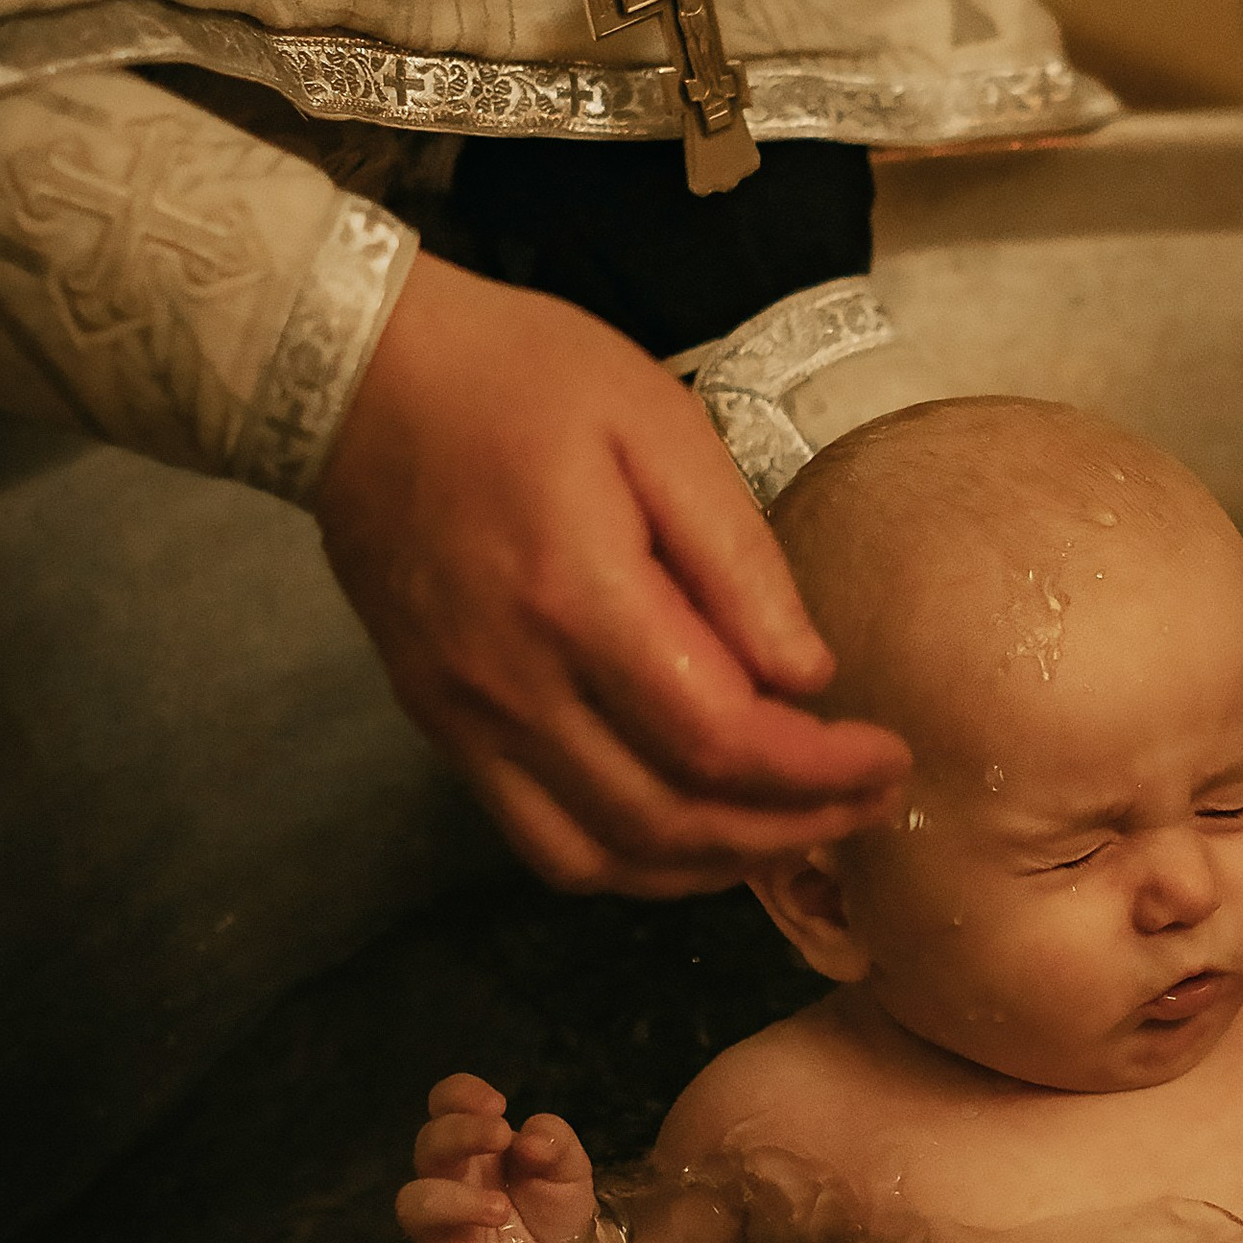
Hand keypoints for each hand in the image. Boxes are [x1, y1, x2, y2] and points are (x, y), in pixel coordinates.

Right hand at [316, 254, 910, 895]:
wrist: (353, 377)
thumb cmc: (521, 379)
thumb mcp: (660, 427)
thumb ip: (738, 560)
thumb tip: (807, 677)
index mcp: (576, 597)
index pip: (720, 738)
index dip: (819, 772)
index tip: (888, 755)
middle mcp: (514, 682)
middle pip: (673, 819)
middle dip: (791, 830)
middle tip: (869, 805)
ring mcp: (467, 719)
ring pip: (609, 856)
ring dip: (717, 865)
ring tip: (799, 830)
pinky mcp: (444, 730)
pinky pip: (545, 845)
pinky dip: (635, 863)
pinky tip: (700, 833)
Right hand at [396, 1072, 598, 1242]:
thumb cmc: (556, 1209)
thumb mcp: (569, 1169)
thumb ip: (555, 1143)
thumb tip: (530, 1139)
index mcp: (473, 1148)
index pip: (444, 1106)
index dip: (459, 1095)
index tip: (498, 1104)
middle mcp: (448, 1182)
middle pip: (426, 1146)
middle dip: (459, 1134)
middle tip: (501, 1136)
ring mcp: (441, 1232)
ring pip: (414, 1207)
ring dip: (457, 1202)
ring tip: (501, 1209)